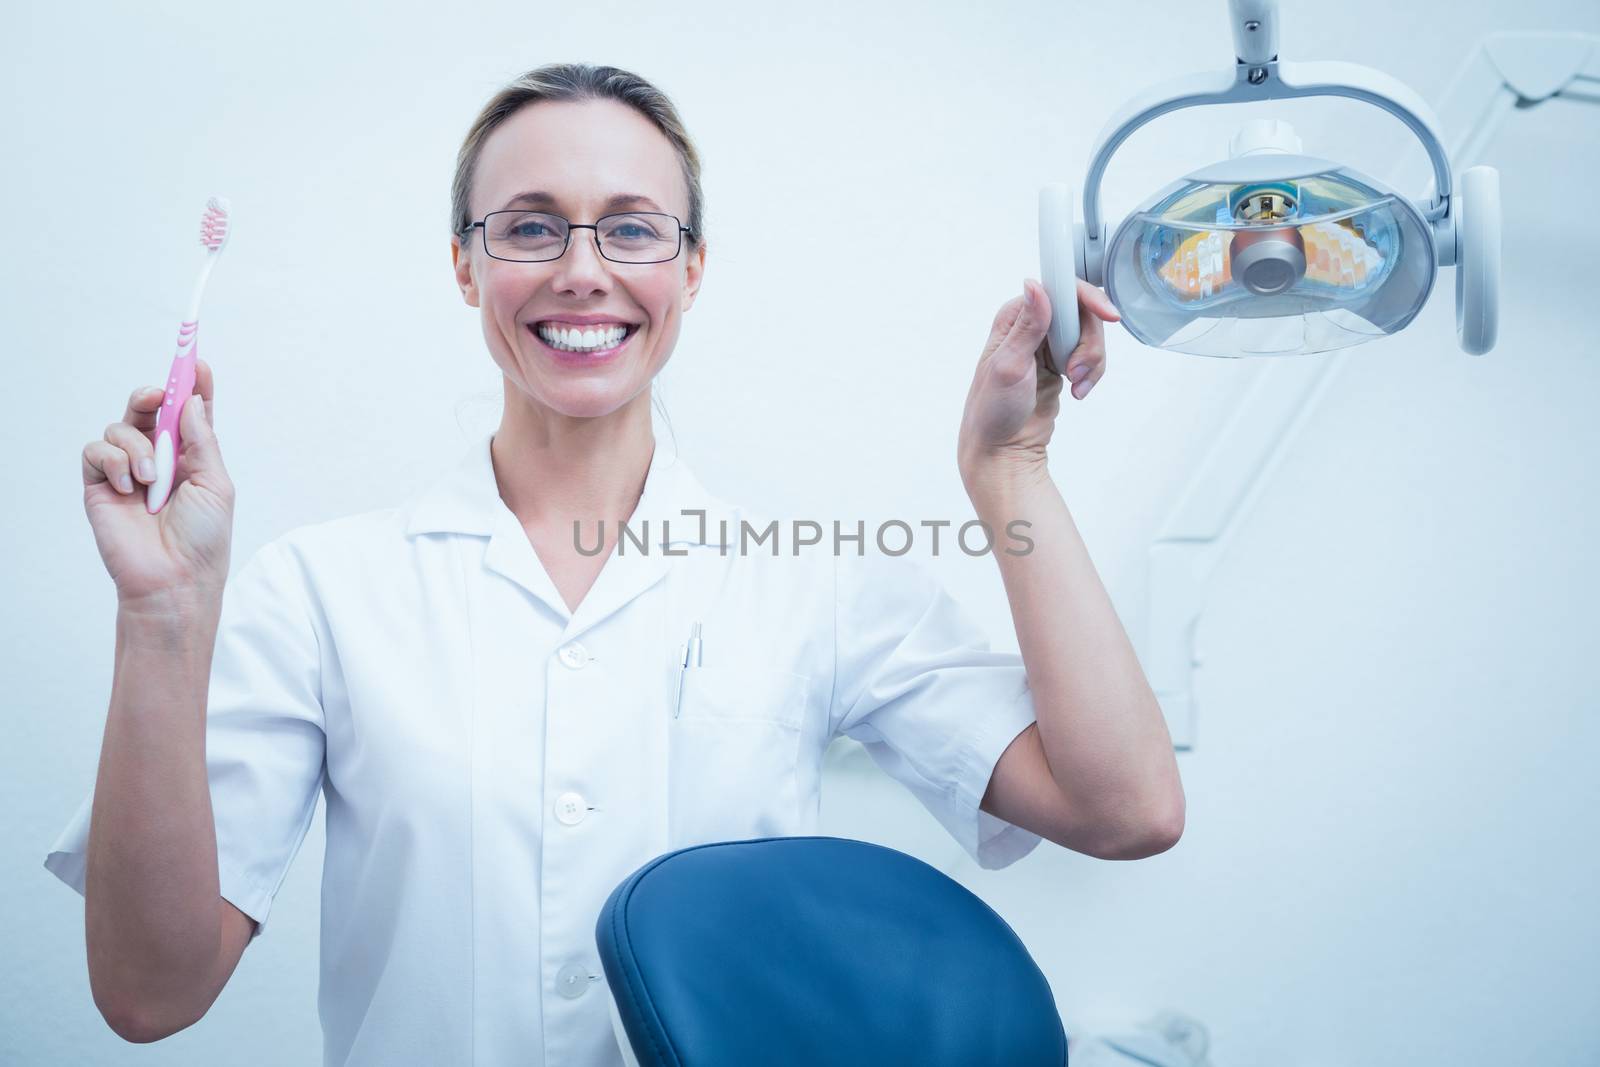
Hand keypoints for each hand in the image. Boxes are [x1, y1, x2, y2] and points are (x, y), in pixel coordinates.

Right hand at [80, 358, 234, 605]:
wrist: (172, 580)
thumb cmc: (202, 541)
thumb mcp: (216, 485)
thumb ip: (202, 440)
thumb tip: (192, 401)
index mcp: (193, 457)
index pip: (190, 413)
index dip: (192, 386)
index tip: (196, 362)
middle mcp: (159, 458)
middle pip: (149, 409)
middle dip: (153, 396)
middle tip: (159, 397)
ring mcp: (127, 470)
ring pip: (122, 427)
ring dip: (137, 446)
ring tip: (150, 479)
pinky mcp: (100, 484)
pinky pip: (96, 450)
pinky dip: (113, 461)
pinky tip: (129, 487)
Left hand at [957, 277, 1120, 484]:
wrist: (1002, 449)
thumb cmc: (992, 411)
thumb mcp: (1009, 366)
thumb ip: (1027, 326)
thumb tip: (1034, 286)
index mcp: (1015, 317)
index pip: (1059, 291)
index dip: (1087, 299)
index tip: (1108, 316)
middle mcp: (1033, 325)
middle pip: (1082, 313)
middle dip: (1089, 344)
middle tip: (1076, 371)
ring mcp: (1049, 345)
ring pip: (1090, 336)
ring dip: (1092, 362)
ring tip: (1075, 386)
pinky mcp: (1062, 363)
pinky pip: (1091, 358)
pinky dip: (1092, 374)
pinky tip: (1077, 391)